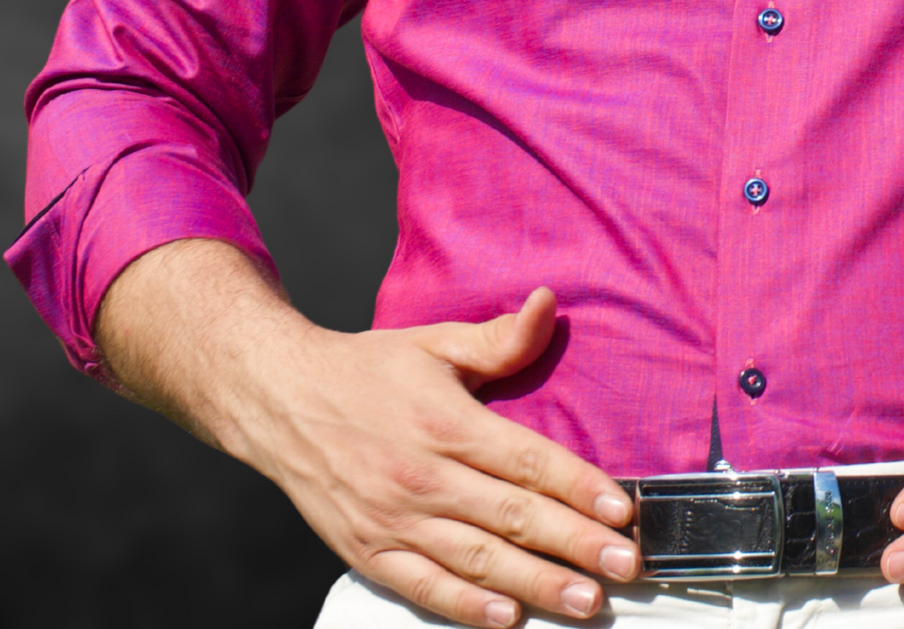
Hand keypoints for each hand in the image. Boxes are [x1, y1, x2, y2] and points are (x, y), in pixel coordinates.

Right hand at [225, 289, 636, 627]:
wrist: (280, 399)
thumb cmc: (366, 370)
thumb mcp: (436, 342)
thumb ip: (498, 338)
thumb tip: (547, 305)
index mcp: (446, 423)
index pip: (528, 462)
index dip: (579, 487)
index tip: (622, 510)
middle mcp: (423, 476)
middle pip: (513, 518)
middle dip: (576, 545)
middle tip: (624, 567)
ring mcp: (393, 520)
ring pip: (478, 561)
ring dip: (537, 585)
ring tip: (584, 602)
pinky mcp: (368, 552)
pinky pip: (425, 588)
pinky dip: (468, 607)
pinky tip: (508, 618)